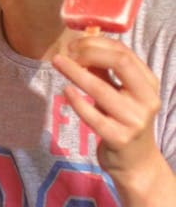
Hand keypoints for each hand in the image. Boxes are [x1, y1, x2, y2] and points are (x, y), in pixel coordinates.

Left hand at [52, 36, 161, 183]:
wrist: (136, 163)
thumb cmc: (124, 121)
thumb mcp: (120, 94)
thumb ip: (104, 73)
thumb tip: (80, 48)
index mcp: (149, 84)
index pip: (125, 53)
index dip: (97, 44)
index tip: (75, 43)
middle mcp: (147, 100)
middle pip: (120, 63)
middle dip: (89, 52)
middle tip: (66, 52)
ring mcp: (134, 120)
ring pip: (101, 89)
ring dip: (75, 73)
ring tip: (57, 63)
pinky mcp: (118, 138)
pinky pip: (92, 116)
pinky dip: (76, 101)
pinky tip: (65, 91)